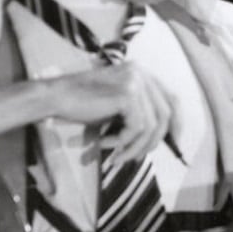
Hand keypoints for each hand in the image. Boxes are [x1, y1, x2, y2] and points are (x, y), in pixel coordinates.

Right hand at [48, 63, 176, 164]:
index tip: (173, 143)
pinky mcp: (128, 93)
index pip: (171, 99)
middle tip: (135, 158)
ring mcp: (136, 81)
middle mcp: (142, 73)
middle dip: (154, 141)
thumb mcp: (117, 108)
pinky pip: (137, 127)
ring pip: (151, 125)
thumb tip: (162, 139)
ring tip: (116, 156)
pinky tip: (104, 143)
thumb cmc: (82, 105)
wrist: (55, 97)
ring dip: (135, 146)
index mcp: (142, 73)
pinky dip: (123, 141)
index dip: (177, 123)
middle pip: (165, 114)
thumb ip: (140, 114)